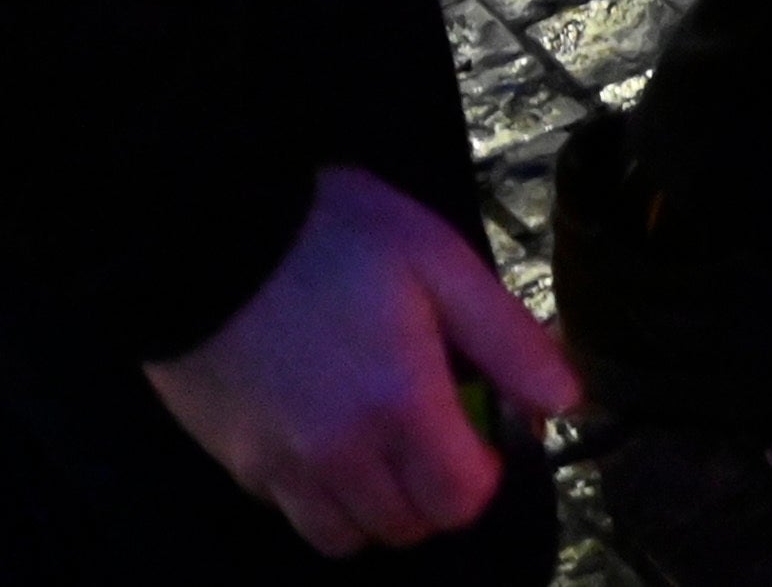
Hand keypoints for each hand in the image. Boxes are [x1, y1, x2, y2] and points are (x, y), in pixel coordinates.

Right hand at [145, 165, 577, 555]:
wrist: (205, 235)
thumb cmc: (335, 236)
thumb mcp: (442, 264)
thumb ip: (509, 341)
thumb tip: (566, 400)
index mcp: (400, 405)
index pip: (460, 501)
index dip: (484, 475)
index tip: (483, 434)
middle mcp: (339, 454)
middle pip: (406, 528)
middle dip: (434, 493)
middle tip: (433, 431)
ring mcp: (278, 466)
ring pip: (344, 536)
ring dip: (375, 505)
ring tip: (380, 441)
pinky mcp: (233, 462)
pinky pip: (290, 510)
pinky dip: (317, 494)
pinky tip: (322, 434)